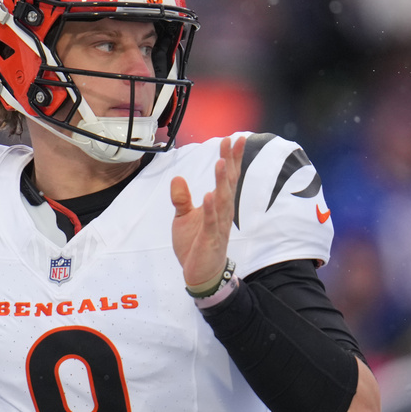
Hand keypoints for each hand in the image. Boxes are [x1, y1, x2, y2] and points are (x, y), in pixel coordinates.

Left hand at [169, 136, 244, 288]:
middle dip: (231, 162)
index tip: (232, 139)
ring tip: (221, 162)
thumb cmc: (195, 243)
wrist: (199, 273)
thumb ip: (182, 198)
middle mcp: (222, 212)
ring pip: (223, 200)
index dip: (230, 158)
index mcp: (218, 205)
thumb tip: (177, 178)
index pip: (226, 178)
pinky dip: (211, 209)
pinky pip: (212, 222)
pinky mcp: (210, 239)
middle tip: (233, 141)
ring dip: (222, 181)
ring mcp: (218, 226)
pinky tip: (210, 195)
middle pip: (229, 183)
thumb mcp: (183, 217)